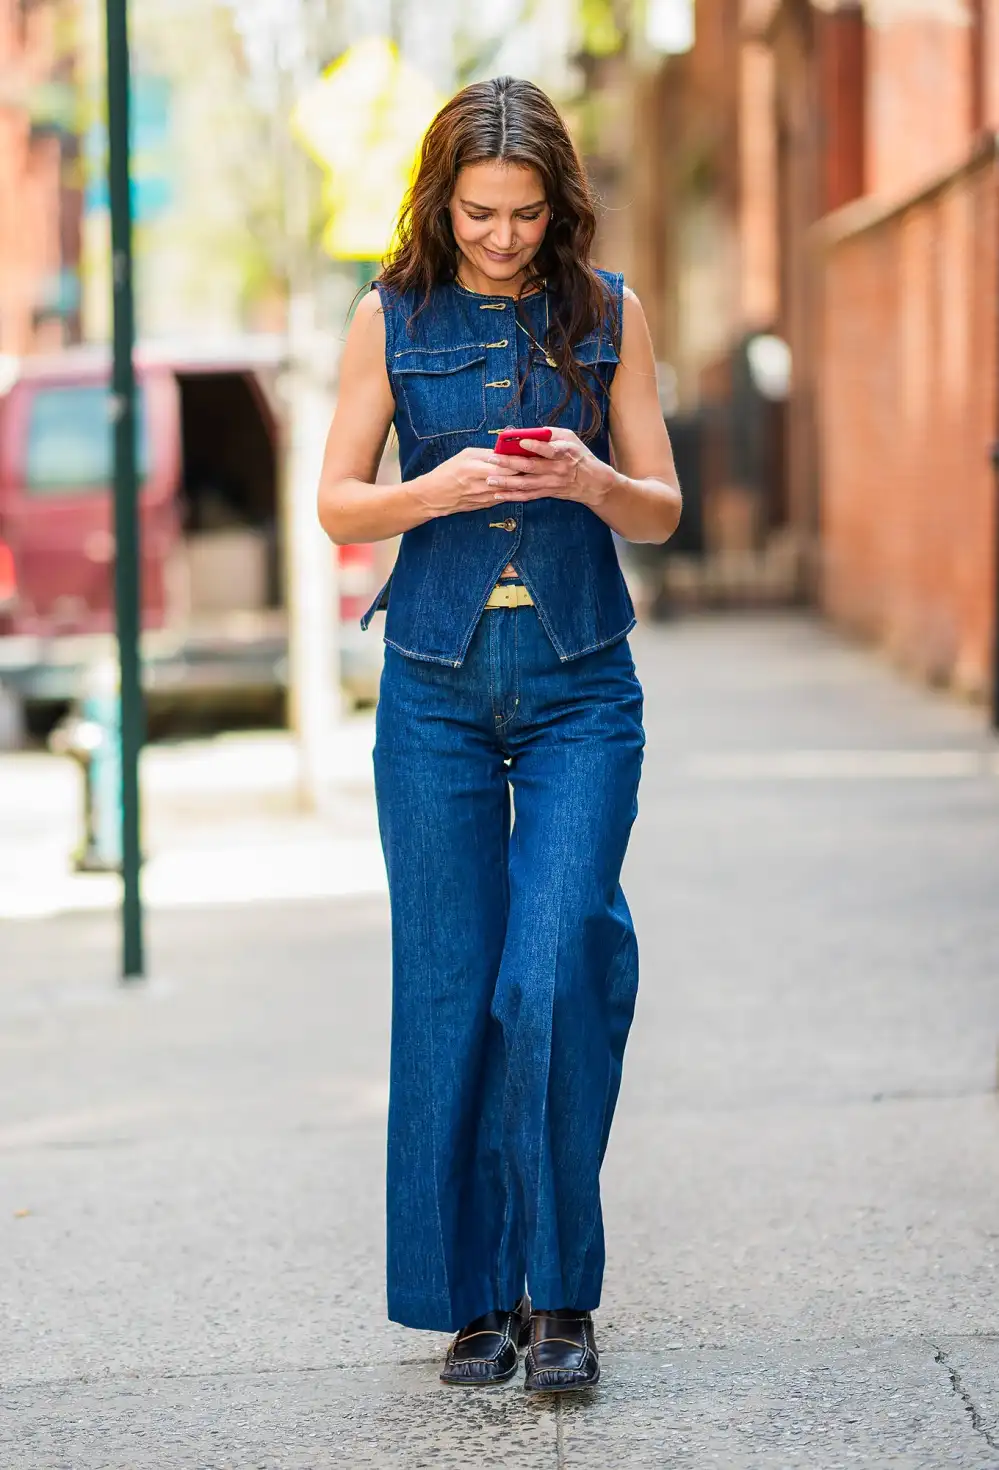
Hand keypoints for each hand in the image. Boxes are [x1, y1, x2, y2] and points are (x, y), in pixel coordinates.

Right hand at [407, 446, 527, 516]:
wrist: (433, 497)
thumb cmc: (447, 472)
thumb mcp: (464, 456)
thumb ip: (486, 453)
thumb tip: (506, 450)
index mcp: (473, 469)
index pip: (504, 465)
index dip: (519, 459)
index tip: (531, 453)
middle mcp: (480, 485)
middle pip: (510, 478)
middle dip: (524, 471)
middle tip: (536, 463)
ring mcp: (484, 498)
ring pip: (510, 489)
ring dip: (521, 482)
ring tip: (532, 473)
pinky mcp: (485, 506)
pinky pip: (504, 497)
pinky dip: (512, 491)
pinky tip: (520, 485)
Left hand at [483, 428, 616, 510]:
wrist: (593, 483)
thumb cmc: (579, 455)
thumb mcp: (570, 438)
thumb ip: (550, 434)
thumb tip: (526, 431)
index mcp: (564, 453)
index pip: (550, 450)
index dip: (536, 446)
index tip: (522, 442)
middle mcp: (557, 470)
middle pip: (531, 467)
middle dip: (509, 463)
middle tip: (492, 458)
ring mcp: (551, 483)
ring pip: (526, 484)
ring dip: (506, 482)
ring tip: (490, 479)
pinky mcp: (547, 493)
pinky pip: (527, 496)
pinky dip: (512, 496)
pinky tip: (498, 495)